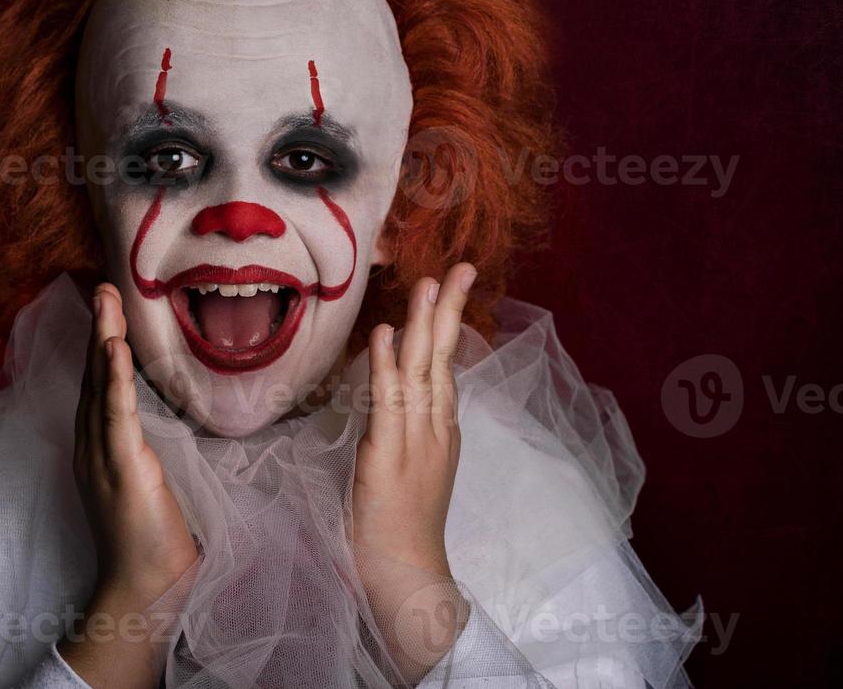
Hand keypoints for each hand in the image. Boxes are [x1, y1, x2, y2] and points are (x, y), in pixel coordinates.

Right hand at [58, 283, 197, 688]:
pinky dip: (115, 377)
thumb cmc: (155, 544)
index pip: (100, 388)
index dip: (102, 347)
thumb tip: (174, 427)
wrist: (144, 590)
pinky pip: (116, 414)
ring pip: (101, 387)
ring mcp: (102, 457)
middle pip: (94, 378)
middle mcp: (92, 448)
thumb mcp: (153, 485)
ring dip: (102, 339)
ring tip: (105, 298)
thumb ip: (152, 454)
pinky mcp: (122, 468)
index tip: (108, 309)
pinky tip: (115, 347)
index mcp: (100, 450)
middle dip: (97, 329)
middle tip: (101, 286)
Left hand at [352, 264, 475, 681]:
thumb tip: (397, 384)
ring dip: (421, 326)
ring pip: (419, 373)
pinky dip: (385, 366)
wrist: (407, 576)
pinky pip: (387, 403)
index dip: (449, 322)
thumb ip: (408, 424)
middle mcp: (435, 430)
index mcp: (442, 430)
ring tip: (426, 284)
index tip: (453, 282)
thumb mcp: (413, 464)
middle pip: (443, 359)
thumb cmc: (402, 524)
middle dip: (449, 311)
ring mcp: (414, 443)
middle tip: (459, 267)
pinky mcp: (386, 458)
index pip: (447, 364)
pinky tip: (383, 335)